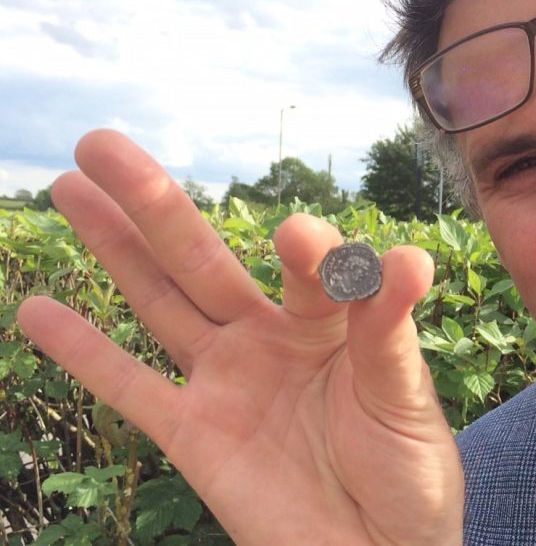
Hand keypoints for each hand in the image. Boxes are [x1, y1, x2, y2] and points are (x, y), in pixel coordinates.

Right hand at [17, 130, 463, 543]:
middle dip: (157, 204)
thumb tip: (405, 258)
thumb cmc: (411, 475)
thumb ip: (389, 334)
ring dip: (113, 249)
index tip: (301, 237)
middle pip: (203, 260)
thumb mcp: (407, 399)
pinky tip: (40, 310)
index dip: (306, 252)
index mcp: (333, 321)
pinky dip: (86, 354)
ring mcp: (227, 382)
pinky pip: (132, 389)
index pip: (310, 270)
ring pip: (159, 303)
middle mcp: (271, 338)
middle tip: (105, 144)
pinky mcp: (194, 436)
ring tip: (68, 186)